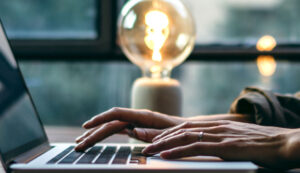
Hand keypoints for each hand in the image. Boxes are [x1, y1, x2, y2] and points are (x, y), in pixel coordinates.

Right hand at [75, 107, 184, 150]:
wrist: (186, 130)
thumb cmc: (179, 132)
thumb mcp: (167, 134)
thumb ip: (152, 133)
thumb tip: (132, 131)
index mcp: (143, 116)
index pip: (117, 113)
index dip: (101, 118)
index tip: (86, 125)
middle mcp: (136, 117)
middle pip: (110, 124)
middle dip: (93, 133)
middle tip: (78, 145)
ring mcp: (134, 122)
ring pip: (110, 127)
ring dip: (95, 135)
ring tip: (80, 143)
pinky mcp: (134, 128)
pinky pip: (116, 131)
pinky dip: (104, 135)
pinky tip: (95, 138)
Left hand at [143, 120, 299, 168]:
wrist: (284, 143)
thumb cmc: (263, 144)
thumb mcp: (237, 139)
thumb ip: (222, 140)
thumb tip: (212, 147)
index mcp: (217, 125)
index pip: (187, 126)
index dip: (169, 132)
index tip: (157, 139)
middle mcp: (215, 127)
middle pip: (181, 129)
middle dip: (161, 137)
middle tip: (146, 144)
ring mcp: (219, 135)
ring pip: (184, 136)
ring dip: (164, 144)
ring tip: (150, 151)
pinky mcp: (224, 146)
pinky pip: (195, 147)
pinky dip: (178, 151)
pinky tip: (166, 156)